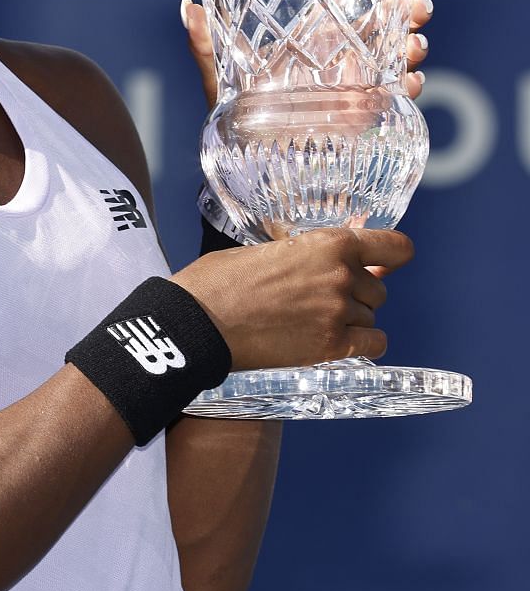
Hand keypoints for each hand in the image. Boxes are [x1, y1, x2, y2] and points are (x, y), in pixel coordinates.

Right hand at [170, 227, 413, 369]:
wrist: (196, 322)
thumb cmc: (218, 281)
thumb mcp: (266, 250)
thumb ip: (307, 253)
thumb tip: (332, 255)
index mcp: (327, 244)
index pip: (394, 247)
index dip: (391, 256)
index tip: (384, 264)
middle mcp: (342, 277)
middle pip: (377, 289)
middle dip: (355, 294)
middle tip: (319, 300)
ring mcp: (338, 313)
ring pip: (370, 317)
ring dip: (350, 320)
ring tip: (313, 322)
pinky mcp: (330, 346)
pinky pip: (373, 345)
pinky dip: (360, 344)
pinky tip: (337, 342)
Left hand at [180, 0, 430, 110]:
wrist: (252, 157)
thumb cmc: (236, 110)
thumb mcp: (220, 74)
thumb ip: (206, 43)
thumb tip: (187, 5)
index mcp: (310, 33)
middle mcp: (339, 51)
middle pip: (383, 19)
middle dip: (406, 7)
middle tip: (420, 7)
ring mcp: (356, 79)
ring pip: (396, 52)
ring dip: (410, 44)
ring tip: (413, 46)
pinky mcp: (366, 109)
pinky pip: (398, 93)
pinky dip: (410, 85)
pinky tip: (412, 81)